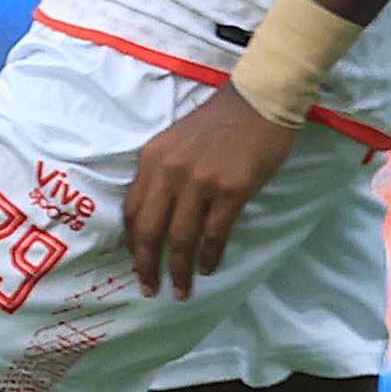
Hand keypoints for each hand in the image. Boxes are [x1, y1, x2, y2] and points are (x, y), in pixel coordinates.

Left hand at [122, 88, 299, 297]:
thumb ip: (162, 174)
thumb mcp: (176, 143)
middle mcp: (169, 172)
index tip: (136, 265)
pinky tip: (209, 269)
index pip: (132, 211)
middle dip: (148, 266)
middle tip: (151, 290)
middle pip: (149, 231)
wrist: (258, 101)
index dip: (132, 244)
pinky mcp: (230, 190)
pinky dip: (209, 257)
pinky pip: (214, 234)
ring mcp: (199, 182)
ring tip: (182, 290)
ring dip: (181, 270)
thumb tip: (158, 217)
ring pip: (181, 239)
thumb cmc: (219, 122)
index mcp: (151, 159)